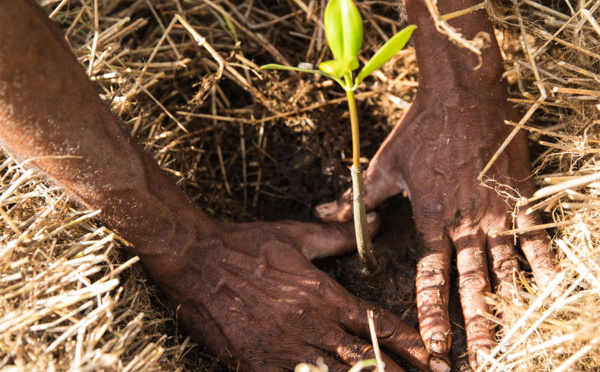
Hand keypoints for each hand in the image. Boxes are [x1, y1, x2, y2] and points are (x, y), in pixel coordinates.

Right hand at [139, 213, 448, 371]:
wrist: (199, 259)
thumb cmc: (248, 244)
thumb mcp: (296, 235)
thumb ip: (337, 237)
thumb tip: (377, 223)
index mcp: (324, 294)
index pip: (376, 322)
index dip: (408, 342)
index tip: (432, 356)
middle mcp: (313, 323)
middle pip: (365, 356)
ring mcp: (287, 346)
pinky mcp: (258, 362)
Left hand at [314, 88, 557, 367]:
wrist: (463, 95)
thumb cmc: (420, 130)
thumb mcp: (383, 165)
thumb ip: (359, 197)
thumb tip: (325, 212)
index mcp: (431, 219)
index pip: (431, 276)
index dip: (431, 312)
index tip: (435, 343)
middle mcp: (466, 224)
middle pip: (471, 284)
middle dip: (474, 324)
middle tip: (478, 359)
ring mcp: (497, 212)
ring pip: (504, 269)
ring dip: (508, 306)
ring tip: (511, 340)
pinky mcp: (521, 197)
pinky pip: (537, 237)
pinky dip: (545, 266)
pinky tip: (552, 292)